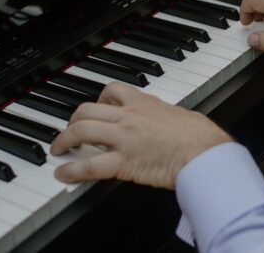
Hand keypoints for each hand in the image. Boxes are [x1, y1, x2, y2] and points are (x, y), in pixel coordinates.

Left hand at [50, 82, 231, 188]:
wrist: (205, 153)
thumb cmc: (200, 137)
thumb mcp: (179, 114)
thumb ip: (164, 114)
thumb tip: (166, 118)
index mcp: (144, 102)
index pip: (111, 90)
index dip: (97, 99)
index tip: (95, 109)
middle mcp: (129, 116)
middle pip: (87, 109)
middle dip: (72, 120)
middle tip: (68, 131)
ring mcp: (124, 138)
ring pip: (81, 131)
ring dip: (64, 139)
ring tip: (58, 149)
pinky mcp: (123, 162)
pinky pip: (89, 165)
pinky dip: (71, 169)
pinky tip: (63, 173)